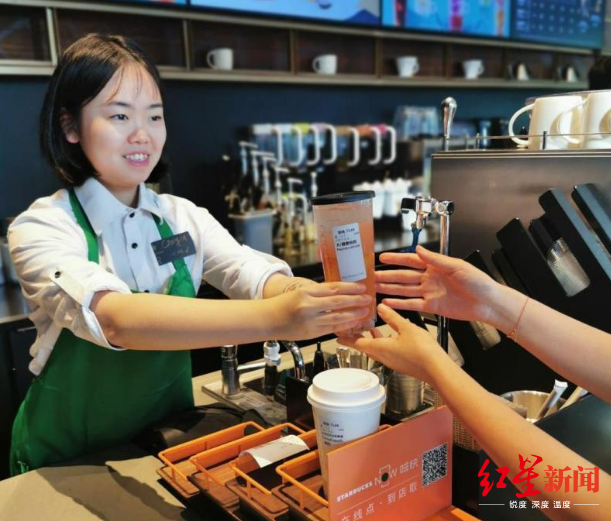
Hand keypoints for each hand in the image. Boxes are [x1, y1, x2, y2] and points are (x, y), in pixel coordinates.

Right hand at [272, 281, 371, 339]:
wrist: (268, 320)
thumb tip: (341, 293)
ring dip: (354, 314)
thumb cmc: (283, 304)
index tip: (362, 287)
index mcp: (306, 292)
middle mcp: (309, 306)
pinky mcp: (311, 333)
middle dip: (356, 300)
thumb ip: (319, 293)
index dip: (350, 287)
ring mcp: (310, 321)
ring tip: (365, 311)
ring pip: (338, 317)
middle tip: (368, 298)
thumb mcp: (300, 292)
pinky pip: (332, 328)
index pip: (333, 288)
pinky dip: (344, 325)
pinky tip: (353, 322)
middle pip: (338, 302)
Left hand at [338, 304, 443, 381]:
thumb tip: (381, 307)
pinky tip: (391, 336)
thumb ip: (392, 317)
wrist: (437, 370)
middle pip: (365, 347)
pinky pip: (386, 352)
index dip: (346, 338)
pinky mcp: (401, 363)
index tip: (337, 335)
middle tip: (352, 329)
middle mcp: (383, 357)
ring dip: (371, 340)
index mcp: (380, 348)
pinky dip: (383, 343)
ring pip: (376, 349)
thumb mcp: (406, 327)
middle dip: (357, 337)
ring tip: (370, 329)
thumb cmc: (422, 351)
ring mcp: (392, 361)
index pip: (357, 343)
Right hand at [375, 246, 499, 323]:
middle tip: (372, 275)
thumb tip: (419, 250)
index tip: (382, 258)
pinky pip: (412, 304)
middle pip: (404, 276)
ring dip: (390, 288)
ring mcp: (430, 293)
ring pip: (405, 290)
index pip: (411, 260)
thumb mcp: (457, 266)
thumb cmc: (478, 282)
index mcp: (436, 266)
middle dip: (388, 275)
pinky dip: (399, 304)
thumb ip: (435, 259)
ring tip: (375, 287)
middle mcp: (430, 278)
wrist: (488, 302)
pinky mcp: (432, 307)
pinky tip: (388, 303)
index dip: (396, 259)